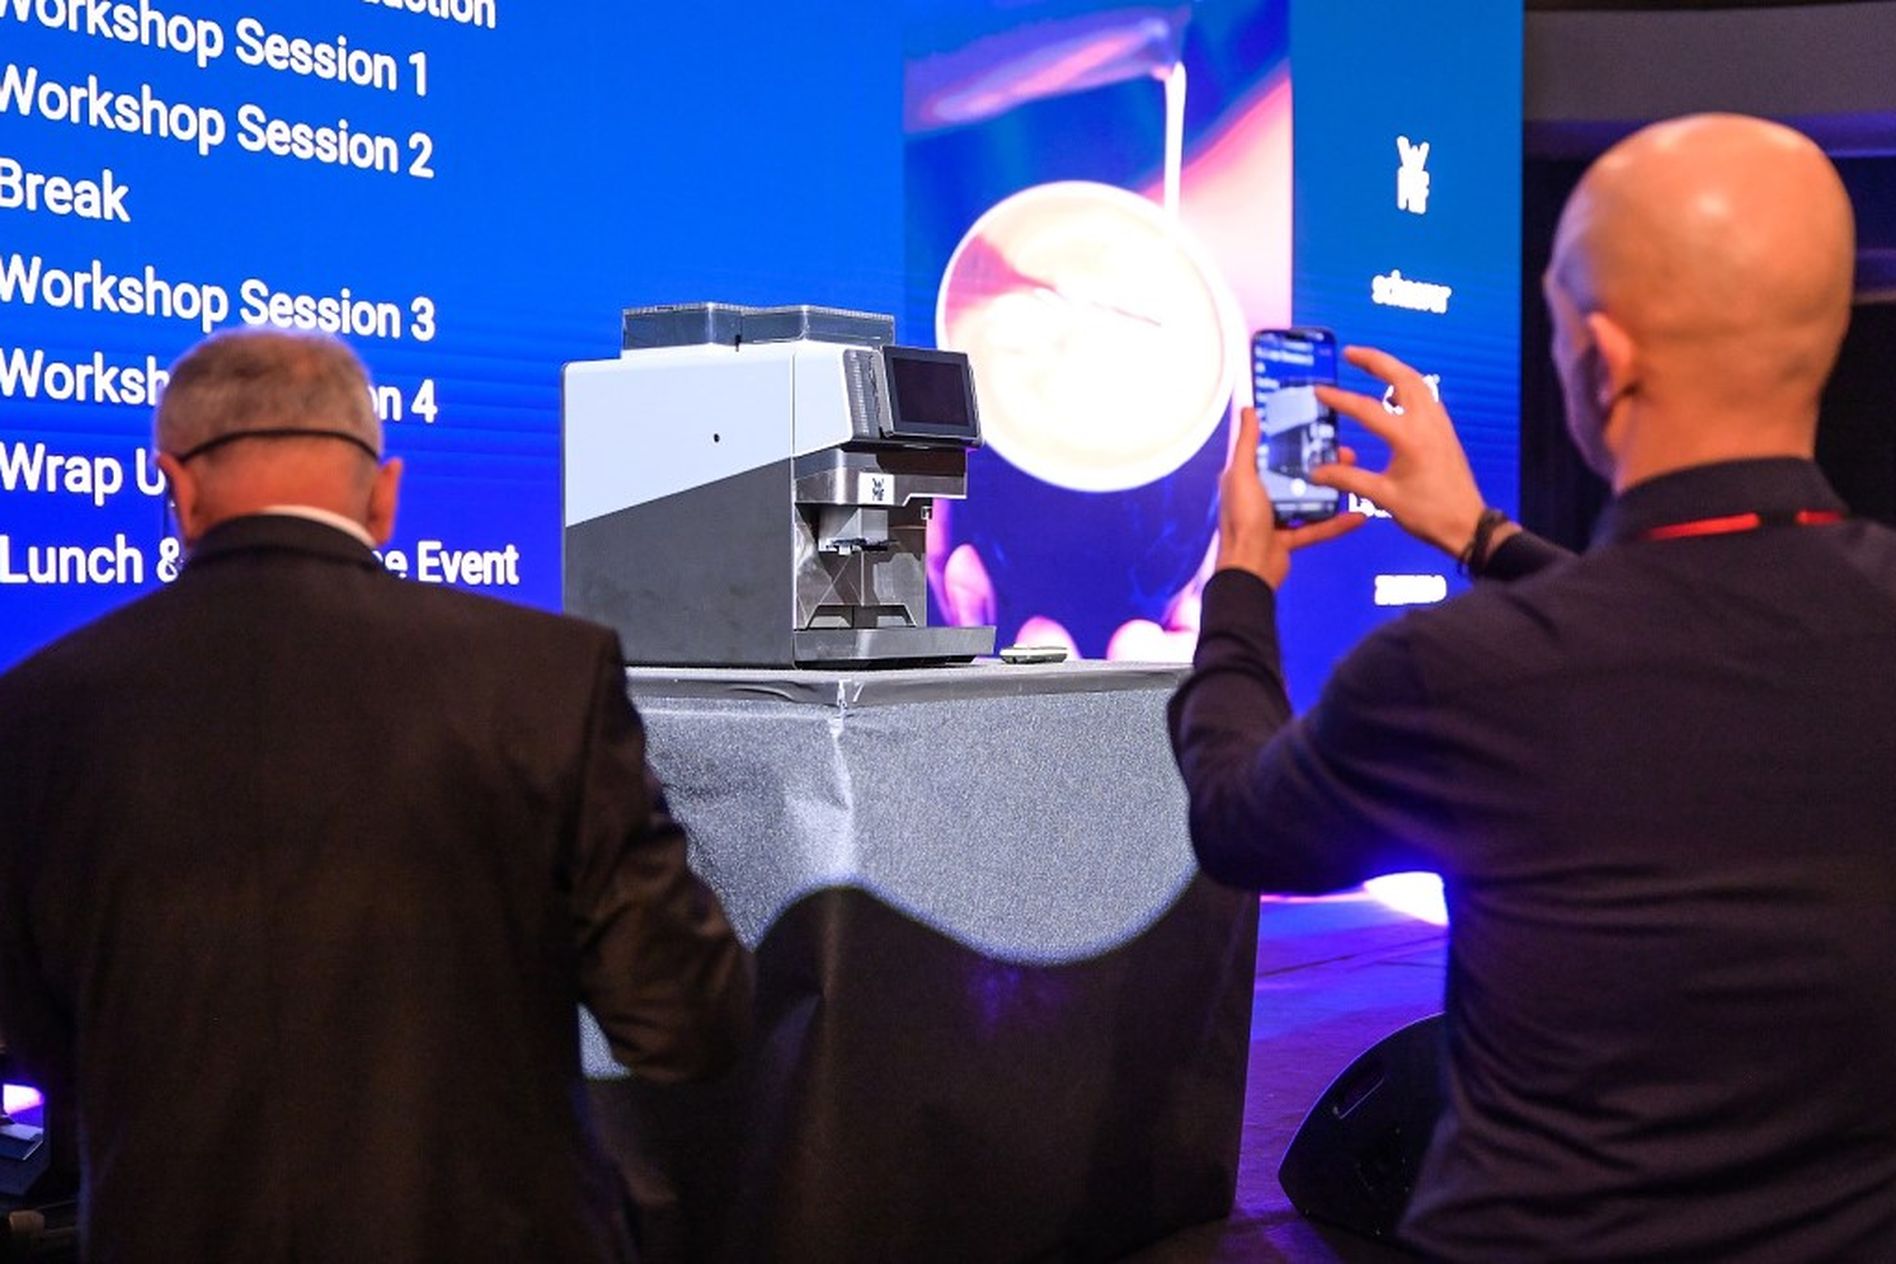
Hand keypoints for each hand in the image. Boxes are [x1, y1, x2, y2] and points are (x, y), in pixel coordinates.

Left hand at [1218, 405, 1364, 588]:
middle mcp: (1260, 496)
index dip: (1292, 440)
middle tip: (1345, 451)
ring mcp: (1275, 518)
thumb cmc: (1240, 522)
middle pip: (1295, 474)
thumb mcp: (1242, 475)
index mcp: (1246, 478)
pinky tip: (1358, 516)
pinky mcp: (1289, 539)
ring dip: (1331, 489)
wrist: (1249, 570)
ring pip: (1309, 499)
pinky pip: (1317, 528)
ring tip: (1355, 474)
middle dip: (1321, 463)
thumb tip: (1248, 410)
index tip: (1317, 427)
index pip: (1271, 452)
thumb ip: (1246, 444)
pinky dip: (1336, 523)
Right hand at [1311, 347, 1510, 559]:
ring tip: (1371, 365)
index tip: (1319, 390)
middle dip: (1375, 361)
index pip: (1368, 408)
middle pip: (1402, 377)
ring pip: (1417, 382)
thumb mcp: (1383, 497)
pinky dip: (1408, 384)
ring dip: (1394, 368)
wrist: (1467, 525)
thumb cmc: (1428, 513)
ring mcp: (1440, 424)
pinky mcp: (1445, 431)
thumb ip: (1348, 480)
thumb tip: (1316, 472)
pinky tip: (1395, 392)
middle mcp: (1427, 423)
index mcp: (1409, 438)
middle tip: (1350, 353)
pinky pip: (1426, 396)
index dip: (1340, 398)